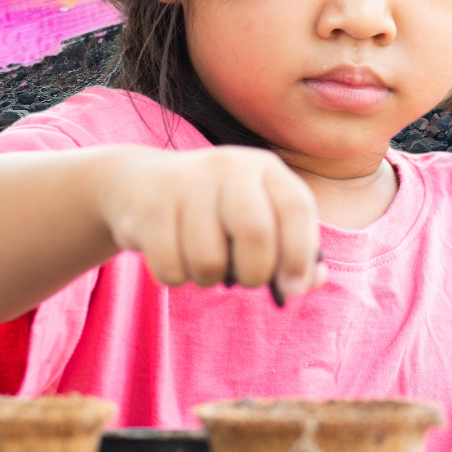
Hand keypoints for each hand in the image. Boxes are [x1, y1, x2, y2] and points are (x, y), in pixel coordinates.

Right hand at [97, 146, 324, 299]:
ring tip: (201, 261)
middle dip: (255, 273)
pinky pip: (171, 269)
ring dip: (208, 278)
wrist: (138, 183)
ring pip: (209, 261)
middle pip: (256, 234)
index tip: (292, 286)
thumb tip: (314, 278)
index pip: (296, 208)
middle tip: (245, 279)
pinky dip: (176, 276)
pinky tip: (173, 255)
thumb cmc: (212, 210)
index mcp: (263, 167)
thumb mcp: (254, 215)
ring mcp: (185, 182)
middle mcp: (227, 165)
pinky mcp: (150, 206)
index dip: (300, 254)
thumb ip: (290, 247)